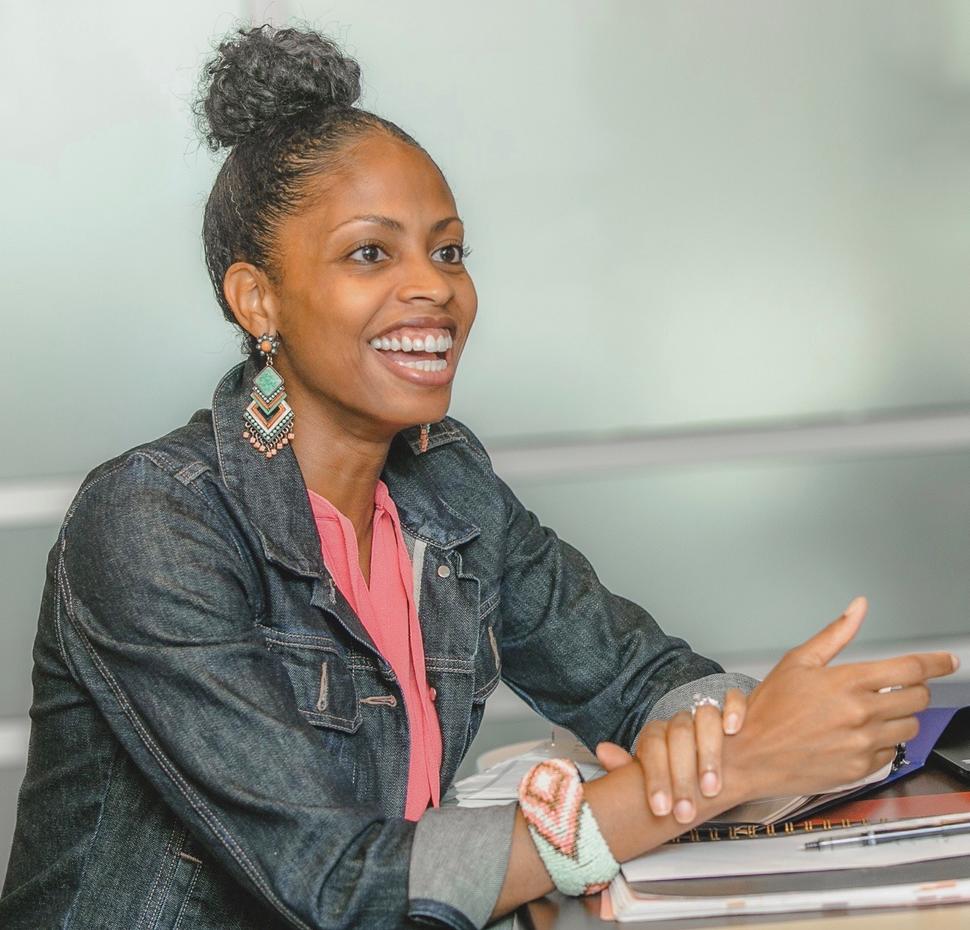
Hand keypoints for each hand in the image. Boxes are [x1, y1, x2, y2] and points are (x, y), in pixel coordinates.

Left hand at [596, 688, 747, 823]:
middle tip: (685, 810)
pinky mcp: (732, 712)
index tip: (661, 808)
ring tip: (711, 788)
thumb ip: (627, 768)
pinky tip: (732, 730)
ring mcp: (705, 718)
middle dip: (681, 776)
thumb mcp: (650, 779)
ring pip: (706, 718)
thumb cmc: (671, 776)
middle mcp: (680, 724)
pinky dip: (734, 709)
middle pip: (679, 736)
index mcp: (656, 737)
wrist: (698, 763)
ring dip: (709, 752)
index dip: (656, 777)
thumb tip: (603, 751)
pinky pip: (733, 699)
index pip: (652, 746)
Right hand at [728, 596, 958, 802]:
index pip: (909, 668)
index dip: (936, 662)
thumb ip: (834, 634)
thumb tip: (857, 608)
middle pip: (918, 698)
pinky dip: (882, 742)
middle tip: (900, 686)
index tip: (947, 661)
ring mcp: (863, 744)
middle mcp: (861, 714)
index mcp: (847, 682)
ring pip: (910, 727)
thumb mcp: (796, 662)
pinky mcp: (861, 770)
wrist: (751, 755)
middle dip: (915, 689)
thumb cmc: (768, 710)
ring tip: (874, 712)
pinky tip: (857, 735)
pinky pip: (891, 753)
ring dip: (900, 716)